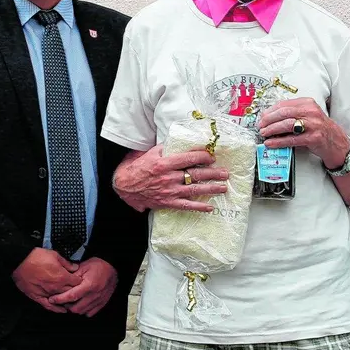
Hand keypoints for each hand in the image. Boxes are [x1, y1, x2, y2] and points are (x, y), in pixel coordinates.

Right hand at [12, 248, 81, 312]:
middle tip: (77, 290)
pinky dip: (56, 309)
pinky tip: (62, 310)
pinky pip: (49, 306)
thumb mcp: (54, 255)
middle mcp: (56, 287)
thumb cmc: (35, 256)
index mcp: (62, 277)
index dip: (79, 280)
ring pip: (62, 300)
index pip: (77, 282)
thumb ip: (66, 263)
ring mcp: (47, 293)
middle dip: (75, 291)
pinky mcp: (38, 297)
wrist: (19, 261)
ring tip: (71, 300)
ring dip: (67, 300)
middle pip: (71, 292)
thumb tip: (75, 267)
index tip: (80, 279)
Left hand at [49, 257, 118, 316]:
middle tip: (61, 300)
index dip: (60, 299)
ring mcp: (98, 300)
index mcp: (88, 285)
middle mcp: (94, 295)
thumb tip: (61, 282)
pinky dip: (83, 311)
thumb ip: (72, 275)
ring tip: (70, 302)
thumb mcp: (84, 266)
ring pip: (82, 312)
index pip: (71, 296)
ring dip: (74, 309)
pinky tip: (80, 304)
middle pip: (75, 308)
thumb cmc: (98, 266)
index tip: (52, 299)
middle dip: (66, 306)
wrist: (112, 268)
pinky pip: (90, 313)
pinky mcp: (101, 303)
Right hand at [112, 144, 229, 212]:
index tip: (212, 156)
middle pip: (195, 174)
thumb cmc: (137, 167)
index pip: (188, 159)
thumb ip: (165, 148)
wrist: (124, 186)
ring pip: (194, 189)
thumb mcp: (150, 153)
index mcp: (164, 163)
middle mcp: (169, 177)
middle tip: (225, 173)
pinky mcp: (168, 202)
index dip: (202, 157)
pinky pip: (186, 205)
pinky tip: (210, 207)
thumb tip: (180, 143)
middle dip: (212, 173)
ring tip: (223, 187)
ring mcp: (169, 191)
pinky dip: (199, 206)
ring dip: (211, 188)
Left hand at [256, 98, 349, 167]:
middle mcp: (311, 112)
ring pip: (286, 125)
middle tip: (260, 125)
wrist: (337, 143)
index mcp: (308, 103)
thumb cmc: (320, 129)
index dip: (270, 111)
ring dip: (272, 130)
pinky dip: (279, 141)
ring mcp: (313, 125)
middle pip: (284, 113)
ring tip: (264, 134)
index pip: (284, 104)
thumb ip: (293, 113)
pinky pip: (292, 139)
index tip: (262, 116)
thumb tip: (271, 117)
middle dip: (268, 119)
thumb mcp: (309, 115)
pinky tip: (271, 143)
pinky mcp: (313, 138)